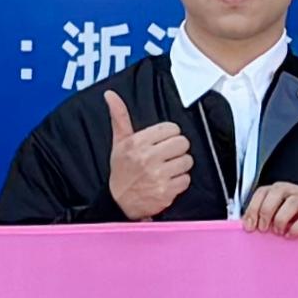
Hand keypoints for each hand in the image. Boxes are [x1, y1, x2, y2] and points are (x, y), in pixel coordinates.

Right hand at [100, 89, 191, 219]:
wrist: (118, 201)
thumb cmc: (121, 170)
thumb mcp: (119, 142)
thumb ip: (119, 116)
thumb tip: (110, 95)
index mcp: (137, 143)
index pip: (171, 128)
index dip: (169, 134)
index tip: (162, 141)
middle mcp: (147, 158)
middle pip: (182, 143)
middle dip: (177, 149)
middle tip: (166, 155)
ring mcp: (157, 176)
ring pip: (187, 161)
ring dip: (180, 165)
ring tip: (167, 168)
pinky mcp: (166, 192)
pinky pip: (186, 179)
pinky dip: (179, 182)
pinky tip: (167, 181)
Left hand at [238, 181, 297, 238]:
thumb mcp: (278, 225)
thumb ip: (264, 221)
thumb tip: (246, 225)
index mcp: (286, 193)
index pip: (265, 190)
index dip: (254, 206)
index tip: (249, 225)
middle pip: (279, 189)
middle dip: (266, 210)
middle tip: (263, 229)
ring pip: (294, 201)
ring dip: (281, 218)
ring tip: (278, 233)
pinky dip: (297, 227)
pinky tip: (291, 235)